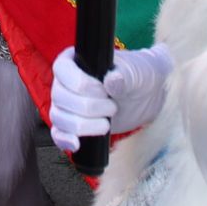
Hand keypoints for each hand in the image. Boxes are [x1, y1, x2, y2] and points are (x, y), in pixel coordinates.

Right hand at [46, 44, 175, 153]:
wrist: (147, 97)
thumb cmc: (139, 76)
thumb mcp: (136, 72)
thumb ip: (124, 76)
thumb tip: (111, 81)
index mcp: (76, 61)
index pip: (61, 69)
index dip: (79, 83)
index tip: (103, 90)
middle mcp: (66, 82)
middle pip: (59, 96)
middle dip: (87, 107)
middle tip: (112, 107)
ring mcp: (68, 105)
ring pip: (59, 117)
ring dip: (82, 125)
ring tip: (106, 124)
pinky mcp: (73, 125)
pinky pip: (59, 134)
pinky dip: (64, 140)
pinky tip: (77, 144)